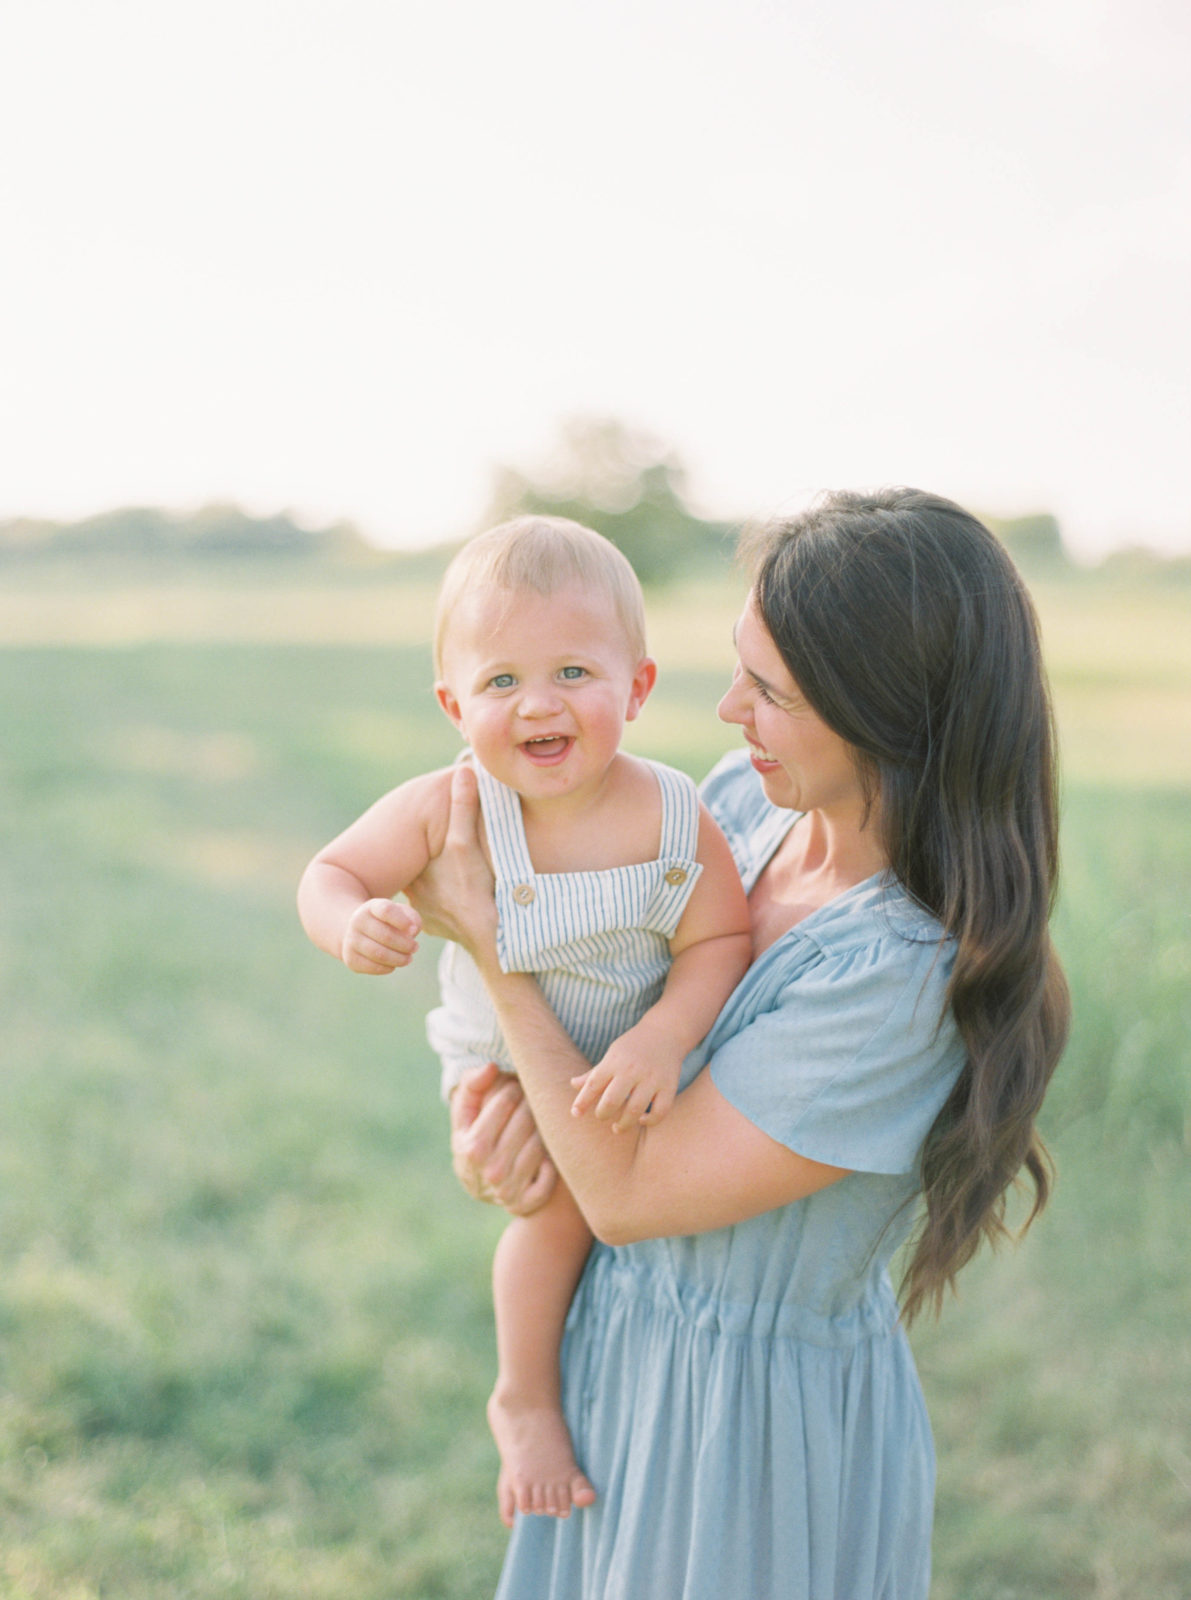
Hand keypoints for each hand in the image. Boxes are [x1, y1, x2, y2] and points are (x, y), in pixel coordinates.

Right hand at [341, 898, 420, 972]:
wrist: (358, 931)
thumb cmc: (388, 922)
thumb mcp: (401, 914)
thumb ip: (412, 919)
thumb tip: (413, 931)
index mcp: (372, 907)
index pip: (386, 910)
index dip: (402, 921)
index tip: (414, 930)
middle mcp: (358, 921)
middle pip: (386, 936)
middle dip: (406, 945)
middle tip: (415, 947)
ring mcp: (351, 940)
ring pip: (379, 954)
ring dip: (399, 959)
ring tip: (408, 958)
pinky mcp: (350, 958)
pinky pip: (372, 967)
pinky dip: (387, 968)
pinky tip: (394, 964)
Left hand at [405, 765, 498, 961]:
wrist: (489, 940)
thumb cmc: (474, 891)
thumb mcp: (466, 845)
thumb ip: (463, 808)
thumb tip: (464, 771)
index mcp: (413, 874)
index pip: (409, 851)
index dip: (418, 840)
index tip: (424, 832)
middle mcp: (413, 897)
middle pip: (417, 871)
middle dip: (427, 862)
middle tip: (442, 855)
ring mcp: (425, 917)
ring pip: (426, 893)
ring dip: (436, 885)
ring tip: (451, 876)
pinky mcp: (441, 930)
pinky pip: (439, 915)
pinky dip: (447, 907)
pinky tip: (458, 902)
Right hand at [450, 1062, 556, 1215]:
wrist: (476, 1183)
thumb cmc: (473, 1135)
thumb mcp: (464, 1112)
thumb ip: (471, 1085)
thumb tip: (492, 1067)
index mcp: (471, 1146)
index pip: (507, 1100)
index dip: (514, 1088)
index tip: (515, 1090)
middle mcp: (489, 1171)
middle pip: (528, 1119)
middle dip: (531, 1105)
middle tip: (531, 1103)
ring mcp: (508, 1191)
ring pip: (542, 1143)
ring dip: (545, 1129)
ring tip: (538, 1123)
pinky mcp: (525, 1204)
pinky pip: (550, 1177)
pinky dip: (551, 1164)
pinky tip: (544, 1155)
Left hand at [570, 1022, 679, 1132]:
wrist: (665, 1032)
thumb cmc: (632, 1047)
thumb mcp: (611, 1055)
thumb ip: (594, 1073)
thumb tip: (573, 1084)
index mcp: (614, 1061)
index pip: (592, 1085)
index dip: (581, 1102)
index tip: (575, 1113)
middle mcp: (632, 1070)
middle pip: (611, 1101)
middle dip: (602, 1114)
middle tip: (602, 1116)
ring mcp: (652, 1079)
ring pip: (635, 1110)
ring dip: (623, 1124)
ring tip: (617, 1127)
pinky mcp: (669, 1086)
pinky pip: (660, 1111)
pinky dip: (650, 1121)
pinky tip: (642, 1120)